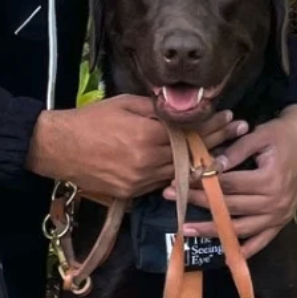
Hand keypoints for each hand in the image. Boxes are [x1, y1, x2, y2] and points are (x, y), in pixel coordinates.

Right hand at [27, 95, 246, 200]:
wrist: (58, 147)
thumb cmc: (90, 120)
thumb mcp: (124, 104)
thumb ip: (154, 109)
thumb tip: (180, 109)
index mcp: (147, 135)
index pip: (190, 131)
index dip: (212, 124)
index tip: (230, 117)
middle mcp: (147, 161)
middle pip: (191, 153)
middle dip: (217, 141)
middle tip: (239, 132)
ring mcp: (140, 181)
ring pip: (180, 173)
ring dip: (201, 161)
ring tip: (223, 152)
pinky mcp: (131, 193)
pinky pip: (160, 183)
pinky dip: (176, 174)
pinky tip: (191, 168)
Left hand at [169, 104, 296, 259]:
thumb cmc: (281, 135)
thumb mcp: (258, 136)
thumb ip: (234, 152)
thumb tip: (210, 168)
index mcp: (270, 180)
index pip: (228, 185)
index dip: (202, 183)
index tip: (180, 181)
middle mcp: (275, 202)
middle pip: (229, 206)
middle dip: (199, 202)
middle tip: (173, 198)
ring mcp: (279, 215)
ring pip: (240, 228)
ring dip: (212, 231)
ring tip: (186, 229)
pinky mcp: (281, 221)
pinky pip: (261, 241)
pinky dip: (245, 250)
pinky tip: (226, 256)